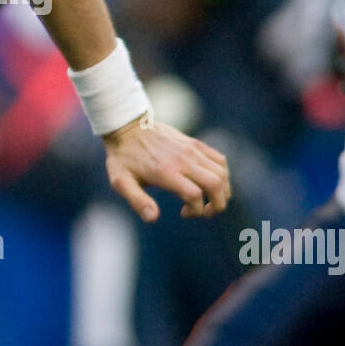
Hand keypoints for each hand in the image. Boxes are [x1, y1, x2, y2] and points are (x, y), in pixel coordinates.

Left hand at [102, 116, 230, 221]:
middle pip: (215, 184)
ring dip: (223, 191)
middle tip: (205, 212)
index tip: (184, 213)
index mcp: (165, 171)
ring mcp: (191, 150)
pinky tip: (210, 183)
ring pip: (222, 172)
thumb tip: (153, 218)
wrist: (128, 128)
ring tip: (209, 200)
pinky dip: (222, 175)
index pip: (194, 195)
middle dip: (217, 205)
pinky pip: (219, 159)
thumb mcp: (121, 182)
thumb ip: (137, 201)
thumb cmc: (123, 158)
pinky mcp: (195, 143)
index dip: (196, 211)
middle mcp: (182, 159)